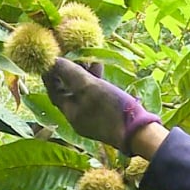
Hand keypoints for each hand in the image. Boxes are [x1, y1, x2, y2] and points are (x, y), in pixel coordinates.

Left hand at [42, 58, 160, 153]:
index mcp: (70, 113)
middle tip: (71, 56)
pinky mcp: (106, 115)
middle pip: (68, 92)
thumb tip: (55, 62)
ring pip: (82, 93)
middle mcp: (78, 117)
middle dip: (69, 73)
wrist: (138, 133)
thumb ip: (70, 73)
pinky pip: (95, 96)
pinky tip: (101, 70)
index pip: (53, 92)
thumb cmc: (111, 109)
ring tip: (89, 58)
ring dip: (84, 75)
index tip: (50, 60)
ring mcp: (93, 118)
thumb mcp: (89, 86)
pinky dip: (95, 83)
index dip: (51, 75)